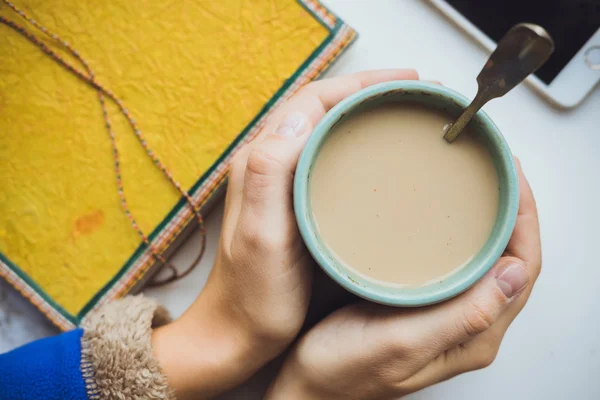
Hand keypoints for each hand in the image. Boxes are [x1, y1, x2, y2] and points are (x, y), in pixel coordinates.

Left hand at [151, 69, 419, 398]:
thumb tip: (297, 115)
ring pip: (326, 129)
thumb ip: (268, 175)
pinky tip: (382, 157)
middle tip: (417, 94)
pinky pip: (328, 156)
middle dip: (369, 92)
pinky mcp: (293, 202)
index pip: (312, 100)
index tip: (405, 82)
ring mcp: (281, 182)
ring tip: (407, 115)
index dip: (359, 84)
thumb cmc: (252, 296)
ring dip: (365, 114)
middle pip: (322, 108)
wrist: (236, 333)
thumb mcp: (261, 239)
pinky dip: (358, 144)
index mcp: (260, 162)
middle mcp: (268, 163)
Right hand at [267, 160, 540, 399]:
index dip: (525, 219)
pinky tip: (444, 214)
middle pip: (509, 258)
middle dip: (511, 211)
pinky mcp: (423, 305)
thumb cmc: (344, 371)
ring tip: (479, 182)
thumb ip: (460, 315)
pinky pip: (458, 263)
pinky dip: (462, 232)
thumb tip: (514, 274)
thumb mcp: (401, 344)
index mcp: (473, 335)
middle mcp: (467, 324)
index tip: (511, 177)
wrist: (308, 384)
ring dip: (489, 219)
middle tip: (497, 168)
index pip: (521, 269)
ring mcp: (446, 314)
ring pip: (485, 259)